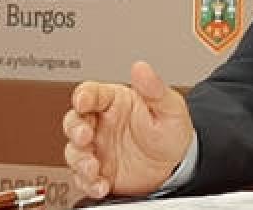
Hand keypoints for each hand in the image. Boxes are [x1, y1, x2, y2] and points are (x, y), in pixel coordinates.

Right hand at [62, 61, 193, 197]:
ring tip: (93, 167)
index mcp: (116, 102)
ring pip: (74, 151)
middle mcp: (102, 124)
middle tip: (85, 136)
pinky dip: (88, 182)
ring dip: (79, 159)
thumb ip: (154, 89)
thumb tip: (141, 68)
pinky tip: (101, 184)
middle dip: (75, 129)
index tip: (83, 101)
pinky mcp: (99, 172)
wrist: (178, 166)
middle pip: (74, 121)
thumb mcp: (170, 108)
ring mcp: (98, 149)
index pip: (92, 93)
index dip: (83, 96)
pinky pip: (84, 178)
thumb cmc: (172, 132)